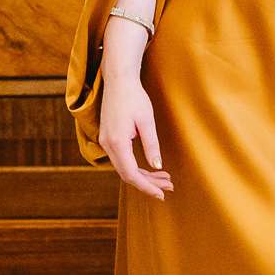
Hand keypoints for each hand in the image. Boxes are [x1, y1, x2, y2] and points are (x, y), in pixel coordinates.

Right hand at [97, 69, 171, 200]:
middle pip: (127, 174)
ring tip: (164, 178)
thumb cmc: (134, 97)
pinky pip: (121, 159)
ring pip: (124, 168)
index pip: (131, 174)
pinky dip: (135, 166)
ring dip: (143, 175)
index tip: (162, 194)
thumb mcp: (147, 121)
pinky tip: (150, 168)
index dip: (146, 186)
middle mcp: (107, 144)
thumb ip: (152, 145)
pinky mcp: (108, 138)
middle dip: (148, 183)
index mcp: (117, 142)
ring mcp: (105, 141)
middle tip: (169, 186)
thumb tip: (157, 167)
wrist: (118, 80)